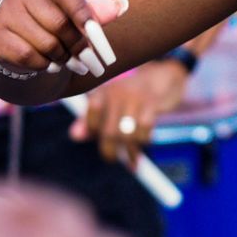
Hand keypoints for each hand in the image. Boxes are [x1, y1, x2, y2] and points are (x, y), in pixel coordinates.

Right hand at [0, 0, 127, 77]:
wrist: (17, 23)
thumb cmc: (56, 11)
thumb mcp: (76, 5)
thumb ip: (97, 8)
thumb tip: (122, 5)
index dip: (84, 14)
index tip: (98, 36)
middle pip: (58, 23)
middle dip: (79, 45)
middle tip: (92, 60)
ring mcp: (4, 12)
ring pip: (46, 43)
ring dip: (64, 57)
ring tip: (71, 60)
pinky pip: (29, 57)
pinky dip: (45, 64)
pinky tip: (51, 63)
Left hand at [70, 60, 189, 166]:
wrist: (161, 79)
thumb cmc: (129, 97)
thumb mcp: (107, 106)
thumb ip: (89, 122)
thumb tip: (74, 136)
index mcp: (102, 92)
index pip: (90, 119)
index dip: (93, 131)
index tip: (99, 136)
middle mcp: (116, 92)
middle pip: (108, 132)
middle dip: (110, 151)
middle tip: (113, 158)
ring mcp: (135, 97)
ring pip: (127, 135)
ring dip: (130, 150)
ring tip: (132, 157)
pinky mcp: (152, 103)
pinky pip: (144, 130)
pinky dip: (145, 140)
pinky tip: (145, 141)